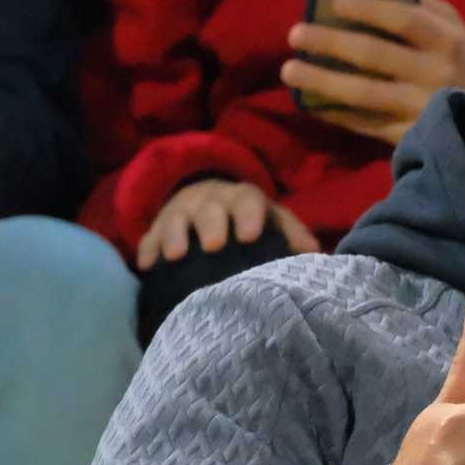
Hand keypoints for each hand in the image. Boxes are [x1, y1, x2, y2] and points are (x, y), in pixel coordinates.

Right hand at [138, 179, 319, 270]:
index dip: (249, 215)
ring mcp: (180, 213)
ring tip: (176, 256)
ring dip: (175, 236)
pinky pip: (150, 238)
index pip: (247, 200)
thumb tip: (314, 254)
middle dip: (211, 225)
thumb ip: (291, 233)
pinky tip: (149, 266)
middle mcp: (209, 201)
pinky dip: (149, 250)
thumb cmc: (248, 219)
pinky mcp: (157, 230)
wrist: (205, 198)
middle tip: (214, 246)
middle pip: (209, 209)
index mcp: (241, 198)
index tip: (251, 236)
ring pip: (175, 219)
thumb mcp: (273, 219)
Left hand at [281, 0, 464, 144]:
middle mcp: (437, 74)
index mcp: (448, 41)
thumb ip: (425, 9)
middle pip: (374, 55)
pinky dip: (337, 114)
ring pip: (364, 94)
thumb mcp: (457, 33)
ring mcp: (423, 109)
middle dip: (330, 43)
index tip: (333, 2)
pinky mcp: (412, 137)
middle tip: (295, 35)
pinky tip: (313, 103)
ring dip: (322, 81)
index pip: (405, 19)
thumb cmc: (464, 69)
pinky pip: (367, 125)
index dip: (367, 9)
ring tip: (289, 71)